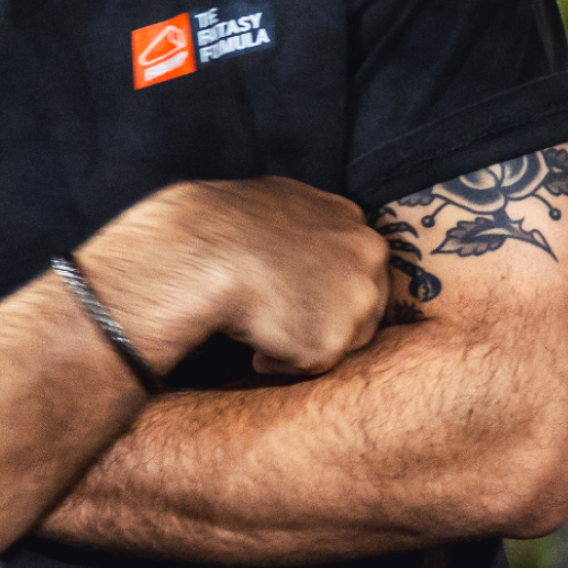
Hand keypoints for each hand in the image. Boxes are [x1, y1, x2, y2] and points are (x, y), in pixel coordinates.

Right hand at [81, 179, 391, 380]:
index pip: (357, 263)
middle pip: (361, 301)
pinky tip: (256, 352)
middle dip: (322, 316)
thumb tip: (293, 240)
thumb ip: (302, 226)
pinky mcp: (334, 337)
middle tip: (278, 323)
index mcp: (349, 216)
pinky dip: (286, 363)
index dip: (323, 288)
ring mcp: (356, 294)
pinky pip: (314, 364)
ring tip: (261, 335)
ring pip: (342, 333)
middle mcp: (366, 251)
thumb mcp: (274, 204)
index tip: (292, 297)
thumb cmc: (222, 228)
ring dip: (304, 339)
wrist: (201, 253)